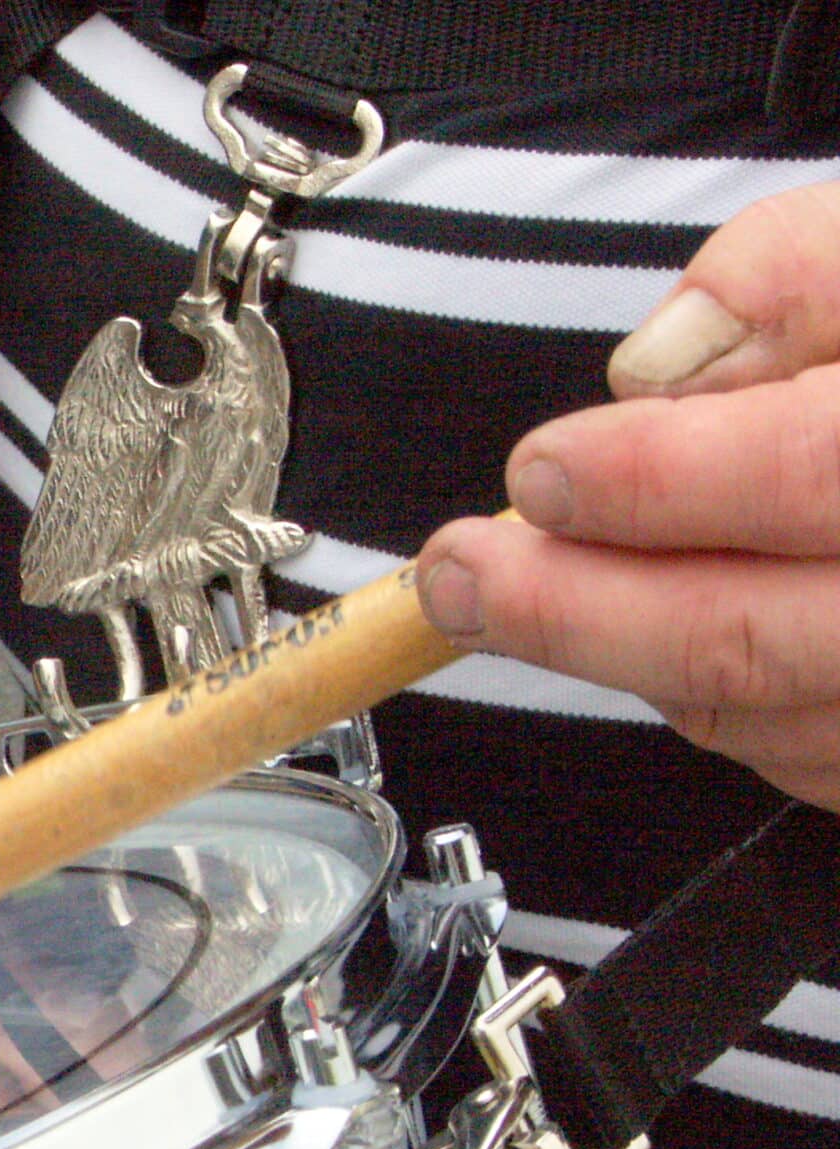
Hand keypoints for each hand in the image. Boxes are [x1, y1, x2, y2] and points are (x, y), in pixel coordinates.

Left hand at [416, 180, 839, 809]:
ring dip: (620, 654)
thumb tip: (654, 369)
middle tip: (461, 573)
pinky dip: (704, 692)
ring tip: (510, 591)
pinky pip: (797, 753)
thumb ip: (798, 278)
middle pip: (755, 635)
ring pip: (756, 710)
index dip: (658, 479)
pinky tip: (652, 621)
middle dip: (576, 611)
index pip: (813, 474)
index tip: (540, 470)